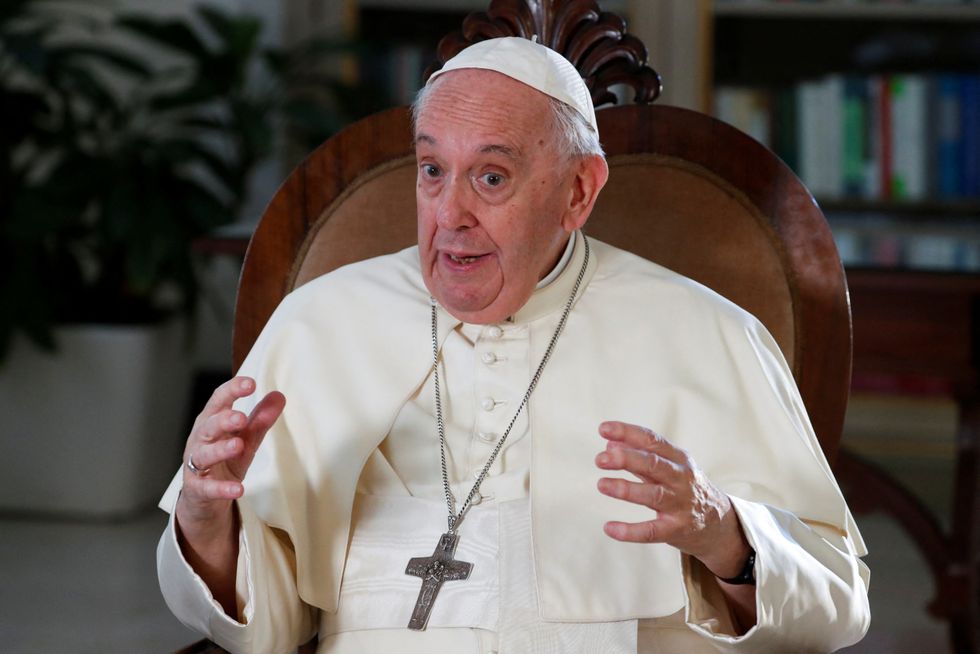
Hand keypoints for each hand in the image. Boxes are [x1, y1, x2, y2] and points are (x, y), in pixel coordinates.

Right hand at [173, 376, 283, 615]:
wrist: (205, 498)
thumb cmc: (224, 461)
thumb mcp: (246, 439)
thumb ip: (261, 420)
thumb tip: (279, 396)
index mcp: (211, 422)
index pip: (219, 401)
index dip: (232, 390)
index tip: (250, 383)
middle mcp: (200, 440)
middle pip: (208, 426)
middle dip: (223, 420)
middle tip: (241, 417)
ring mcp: (196, 465)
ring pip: (204, 454)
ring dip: (220, 449)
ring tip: (238, 446)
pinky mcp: (198, 489)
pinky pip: (208, 488)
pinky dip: (222, 488)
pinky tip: (238, 489)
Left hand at [594, 421, 749, 578]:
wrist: (719, 524)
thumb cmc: (684, 488)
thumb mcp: (668, 467)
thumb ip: (639, 455)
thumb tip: (609, 443)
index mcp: (678, 459)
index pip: (652, 440)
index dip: (627, 432)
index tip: (603, 429)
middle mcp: (681, 479)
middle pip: (654, 464)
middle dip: (626, 459)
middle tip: (600, 458)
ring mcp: (681, 505)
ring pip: (653, 495)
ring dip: (625, 489)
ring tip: (602, 484)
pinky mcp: (677, 530)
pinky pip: (651, 531)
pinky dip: (629, 531)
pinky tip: (609, 528)